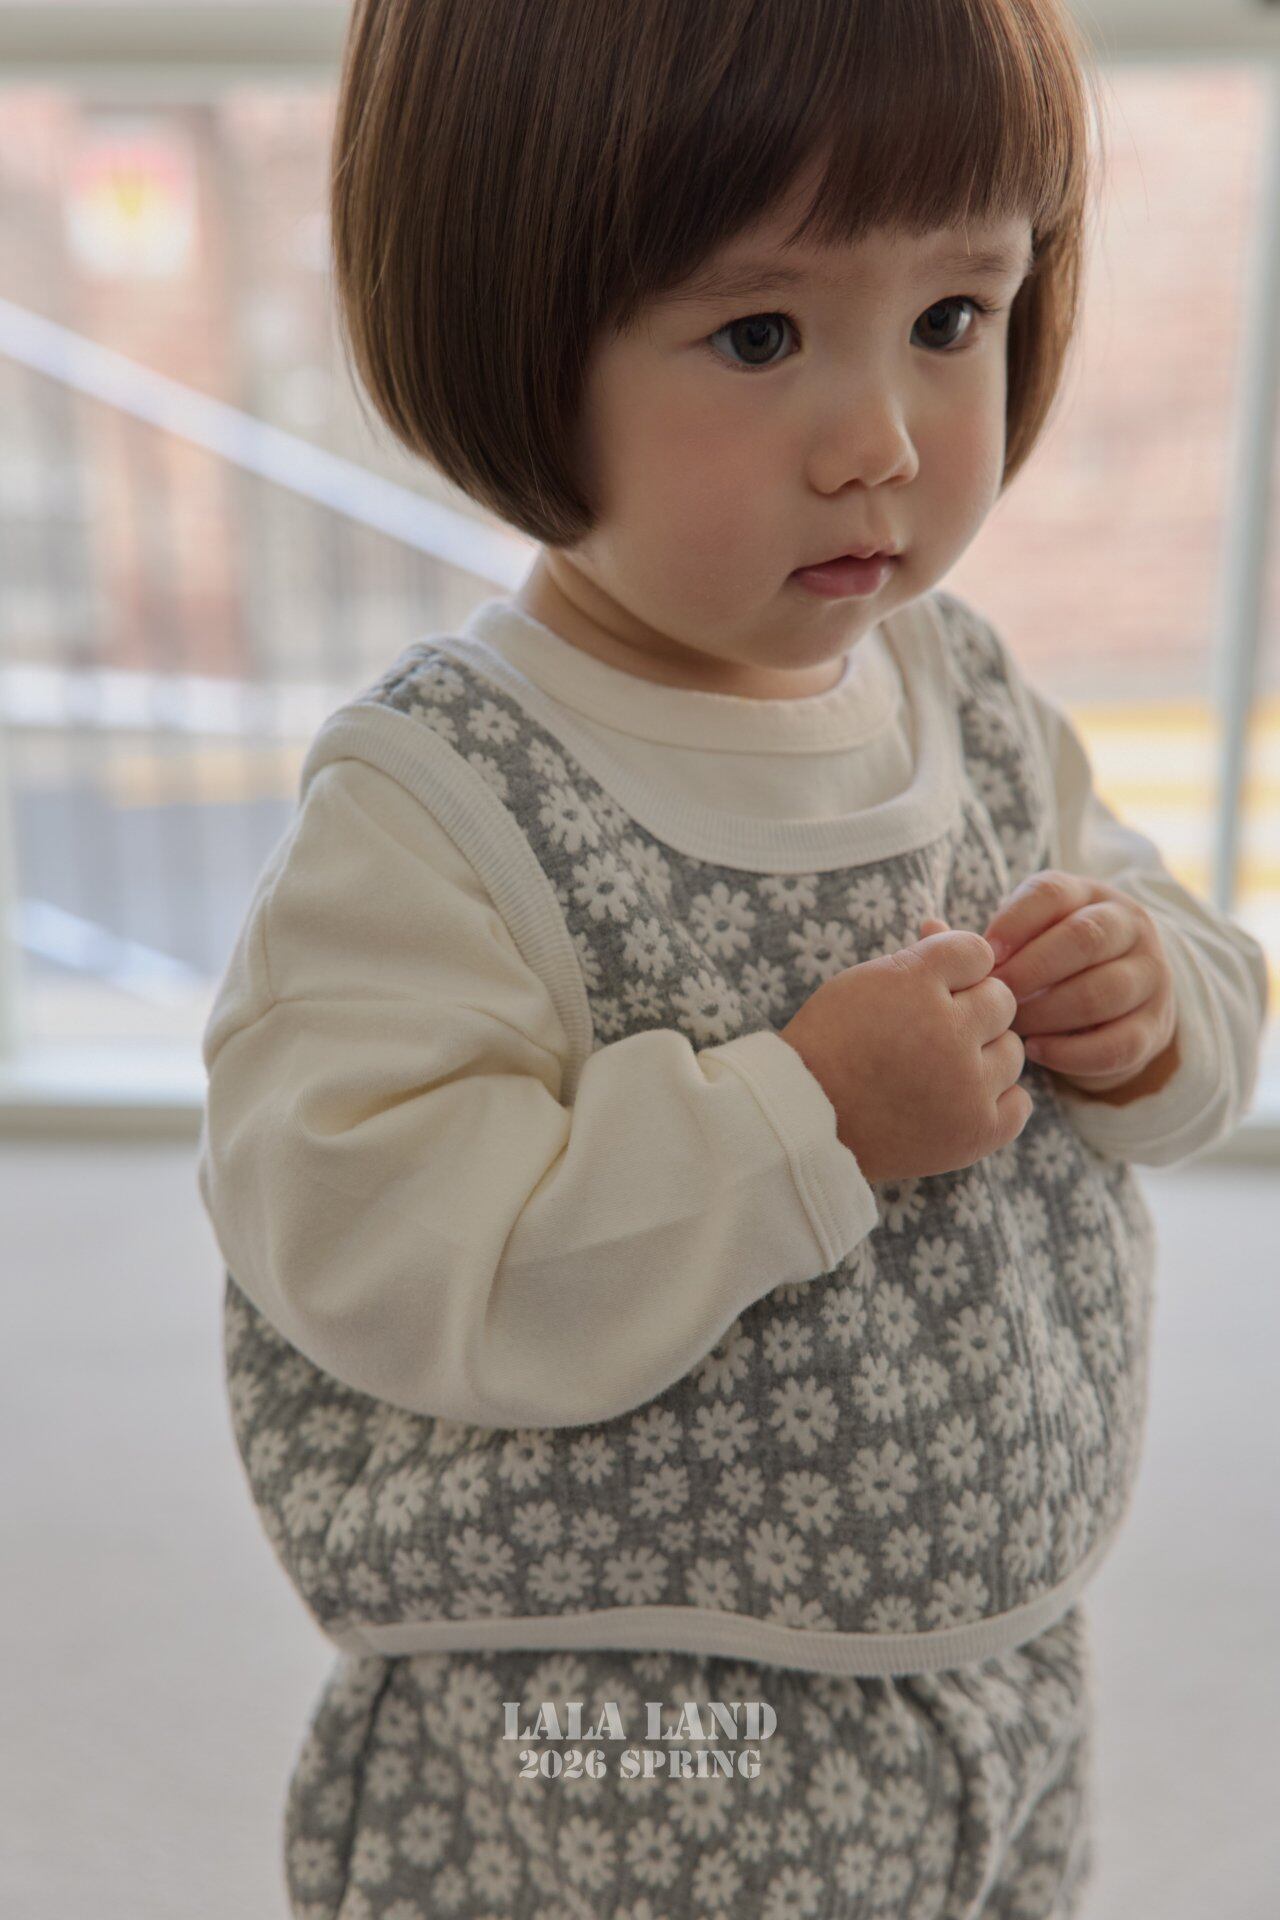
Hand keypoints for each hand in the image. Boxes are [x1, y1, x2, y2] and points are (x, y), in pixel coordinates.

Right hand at [779, 924, 1029, 1182]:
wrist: (805, 1121)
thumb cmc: (832, 1044)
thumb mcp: (865, 983)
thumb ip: (917, 957)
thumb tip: (944, 923)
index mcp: (916, 984)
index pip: (977, 953)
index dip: (955, 971)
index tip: (929, 993)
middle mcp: (948, 1032)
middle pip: (1002, 1000)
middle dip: (972, 1012)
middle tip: (929, 1034)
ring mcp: (966, 1086)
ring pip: (1012, 1051)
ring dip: (984, 1056)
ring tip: (939, 1071)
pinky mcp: (976, 1132)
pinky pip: (1019, 1102)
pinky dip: (994, 1100)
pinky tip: (959, 1100)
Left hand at [974, 871, 1178, 1093]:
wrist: (1115, 1009)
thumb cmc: (1048, 969)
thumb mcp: (1022, 943)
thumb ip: (981, 941)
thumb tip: (928, 928)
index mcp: (1087, 895)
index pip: (1053, 893)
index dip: (1014, 923)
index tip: (983, 957)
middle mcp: (1128, 926)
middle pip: (1085, 937)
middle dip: (1032, 970)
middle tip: (996, 997)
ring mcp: (1150, 975)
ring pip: (1104, 990)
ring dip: (1050, 1013)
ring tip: (1013, 1029)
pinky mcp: (1156, 1025)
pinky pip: (1120, 1042)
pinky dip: (1074, 1052)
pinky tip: (1038, 1054)